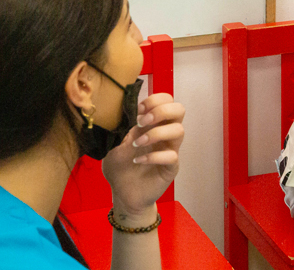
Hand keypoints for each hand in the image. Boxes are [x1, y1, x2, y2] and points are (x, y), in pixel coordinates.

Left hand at [103, 93, 184, 218]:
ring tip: (137, 144)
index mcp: (153, 124)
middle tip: (143, 122)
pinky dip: (153, 156)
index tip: (138, 110)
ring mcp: (170, 150)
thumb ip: (120, 128)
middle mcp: (164, 134)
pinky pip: (172, 156)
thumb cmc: (119, 167)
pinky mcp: (171, 167)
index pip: (166, 101)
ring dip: (156, 133)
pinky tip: (137, 161)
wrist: (122, 194)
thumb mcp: (114, 144)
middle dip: (162, 111)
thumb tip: (119, 110)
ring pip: (179, 130)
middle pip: (179, 110)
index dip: (155, 100)